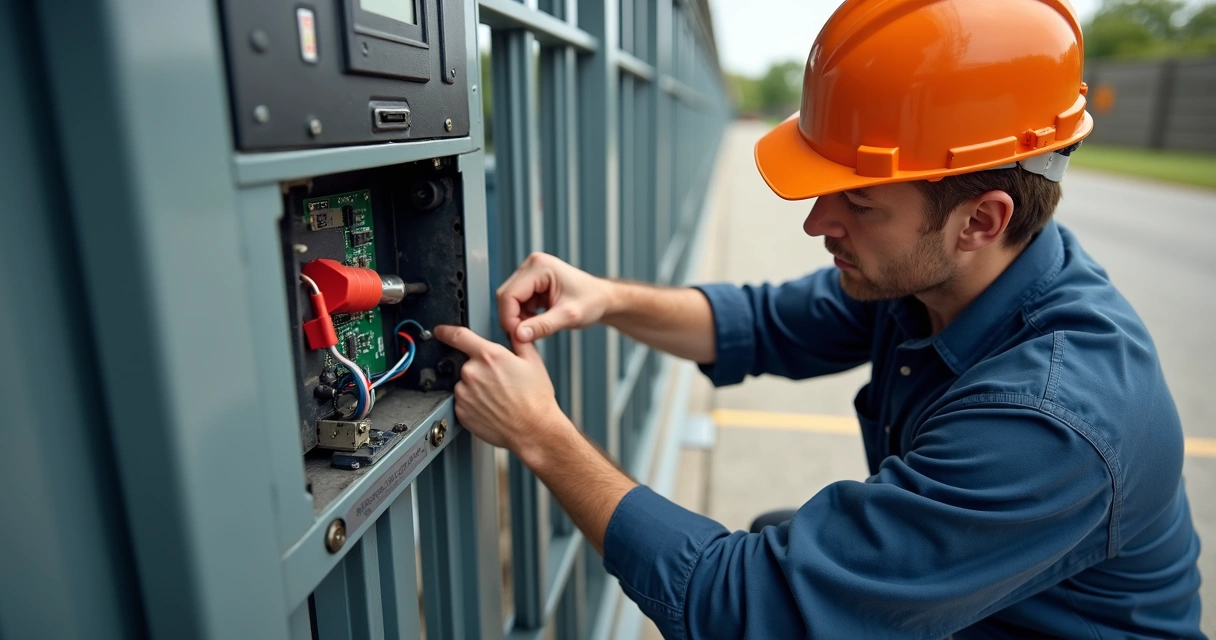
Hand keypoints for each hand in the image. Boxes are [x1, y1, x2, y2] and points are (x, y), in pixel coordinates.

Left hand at [433, 325, 568, 453]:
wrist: (533, 429)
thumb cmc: (535, 399)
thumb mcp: (533, 361)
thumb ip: (517, 340)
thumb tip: (512, 329)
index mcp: (488, 356)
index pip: (457, 336)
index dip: (445, 331)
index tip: (441, 331)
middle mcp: (472, 373)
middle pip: (466, 363)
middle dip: (478, 369)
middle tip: (498, 381)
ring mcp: (464, 394)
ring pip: (464, 384)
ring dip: (475, 387)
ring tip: (496, 397)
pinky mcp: (461, 412)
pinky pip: (463, 402)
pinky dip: (473, 403)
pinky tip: (490, 407)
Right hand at [497, 252, 613, 342]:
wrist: (603, 299)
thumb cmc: (592, 301)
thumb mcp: (568, 316)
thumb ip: (542, 326)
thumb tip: (518, 335)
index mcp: (539, 266)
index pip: (509, 294)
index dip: (509, 318)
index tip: (517, 336)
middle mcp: (532, 266)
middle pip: (505, 296)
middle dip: (512, 319)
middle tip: (525, 336)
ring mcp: (531, 273)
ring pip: (509, 301)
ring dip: (518, 319)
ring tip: (535, 330)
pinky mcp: (532, 283)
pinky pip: (517, 302)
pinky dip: (523, 316)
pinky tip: (536, 324)